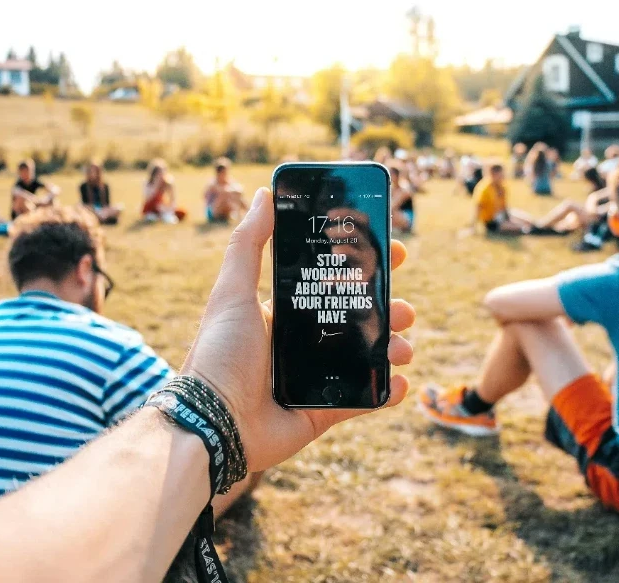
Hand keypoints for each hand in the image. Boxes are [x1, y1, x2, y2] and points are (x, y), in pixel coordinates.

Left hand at [181, 188, 414, 472]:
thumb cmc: (219, 355)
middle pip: (357, 320)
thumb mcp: (232, 293)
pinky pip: (363, 400)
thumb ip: (248, 244)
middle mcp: (300, 344)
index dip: (363, 270)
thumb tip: (264, 193)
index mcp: (281, 314)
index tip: (393, 254)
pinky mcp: (323, 412)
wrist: (213, 424)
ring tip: (403, 347)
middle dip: (388, 310)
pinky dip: (386, 393)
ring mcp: (314, 379)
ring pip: (366, 358)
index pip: (331, 284)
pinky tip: (399, 382)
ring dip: (392, 349)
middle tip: (406, 308)